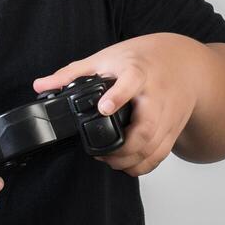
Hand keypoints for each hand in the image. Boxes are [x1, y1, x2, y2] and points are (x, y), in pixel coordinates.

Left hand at [32, 33, 205, 176]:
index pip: (131, 82)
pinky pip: (162, 154)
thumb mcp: (106, 58)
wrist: (184, 62)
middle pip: (146, 127)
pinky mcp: (174, 128)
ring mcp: (169, 113)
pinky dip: (145, 165)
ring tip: (110, 161)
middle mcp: (157, 94)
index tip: (103, 108)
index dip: (118, 96)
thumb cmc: (142, 59)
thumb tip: (40, 85)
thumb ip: (72, 73)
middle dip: (123, 148)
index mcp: (138, 71)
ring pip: (155, 146)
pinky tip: (128, 166)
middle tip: (100, 154)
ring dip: (131, 161)